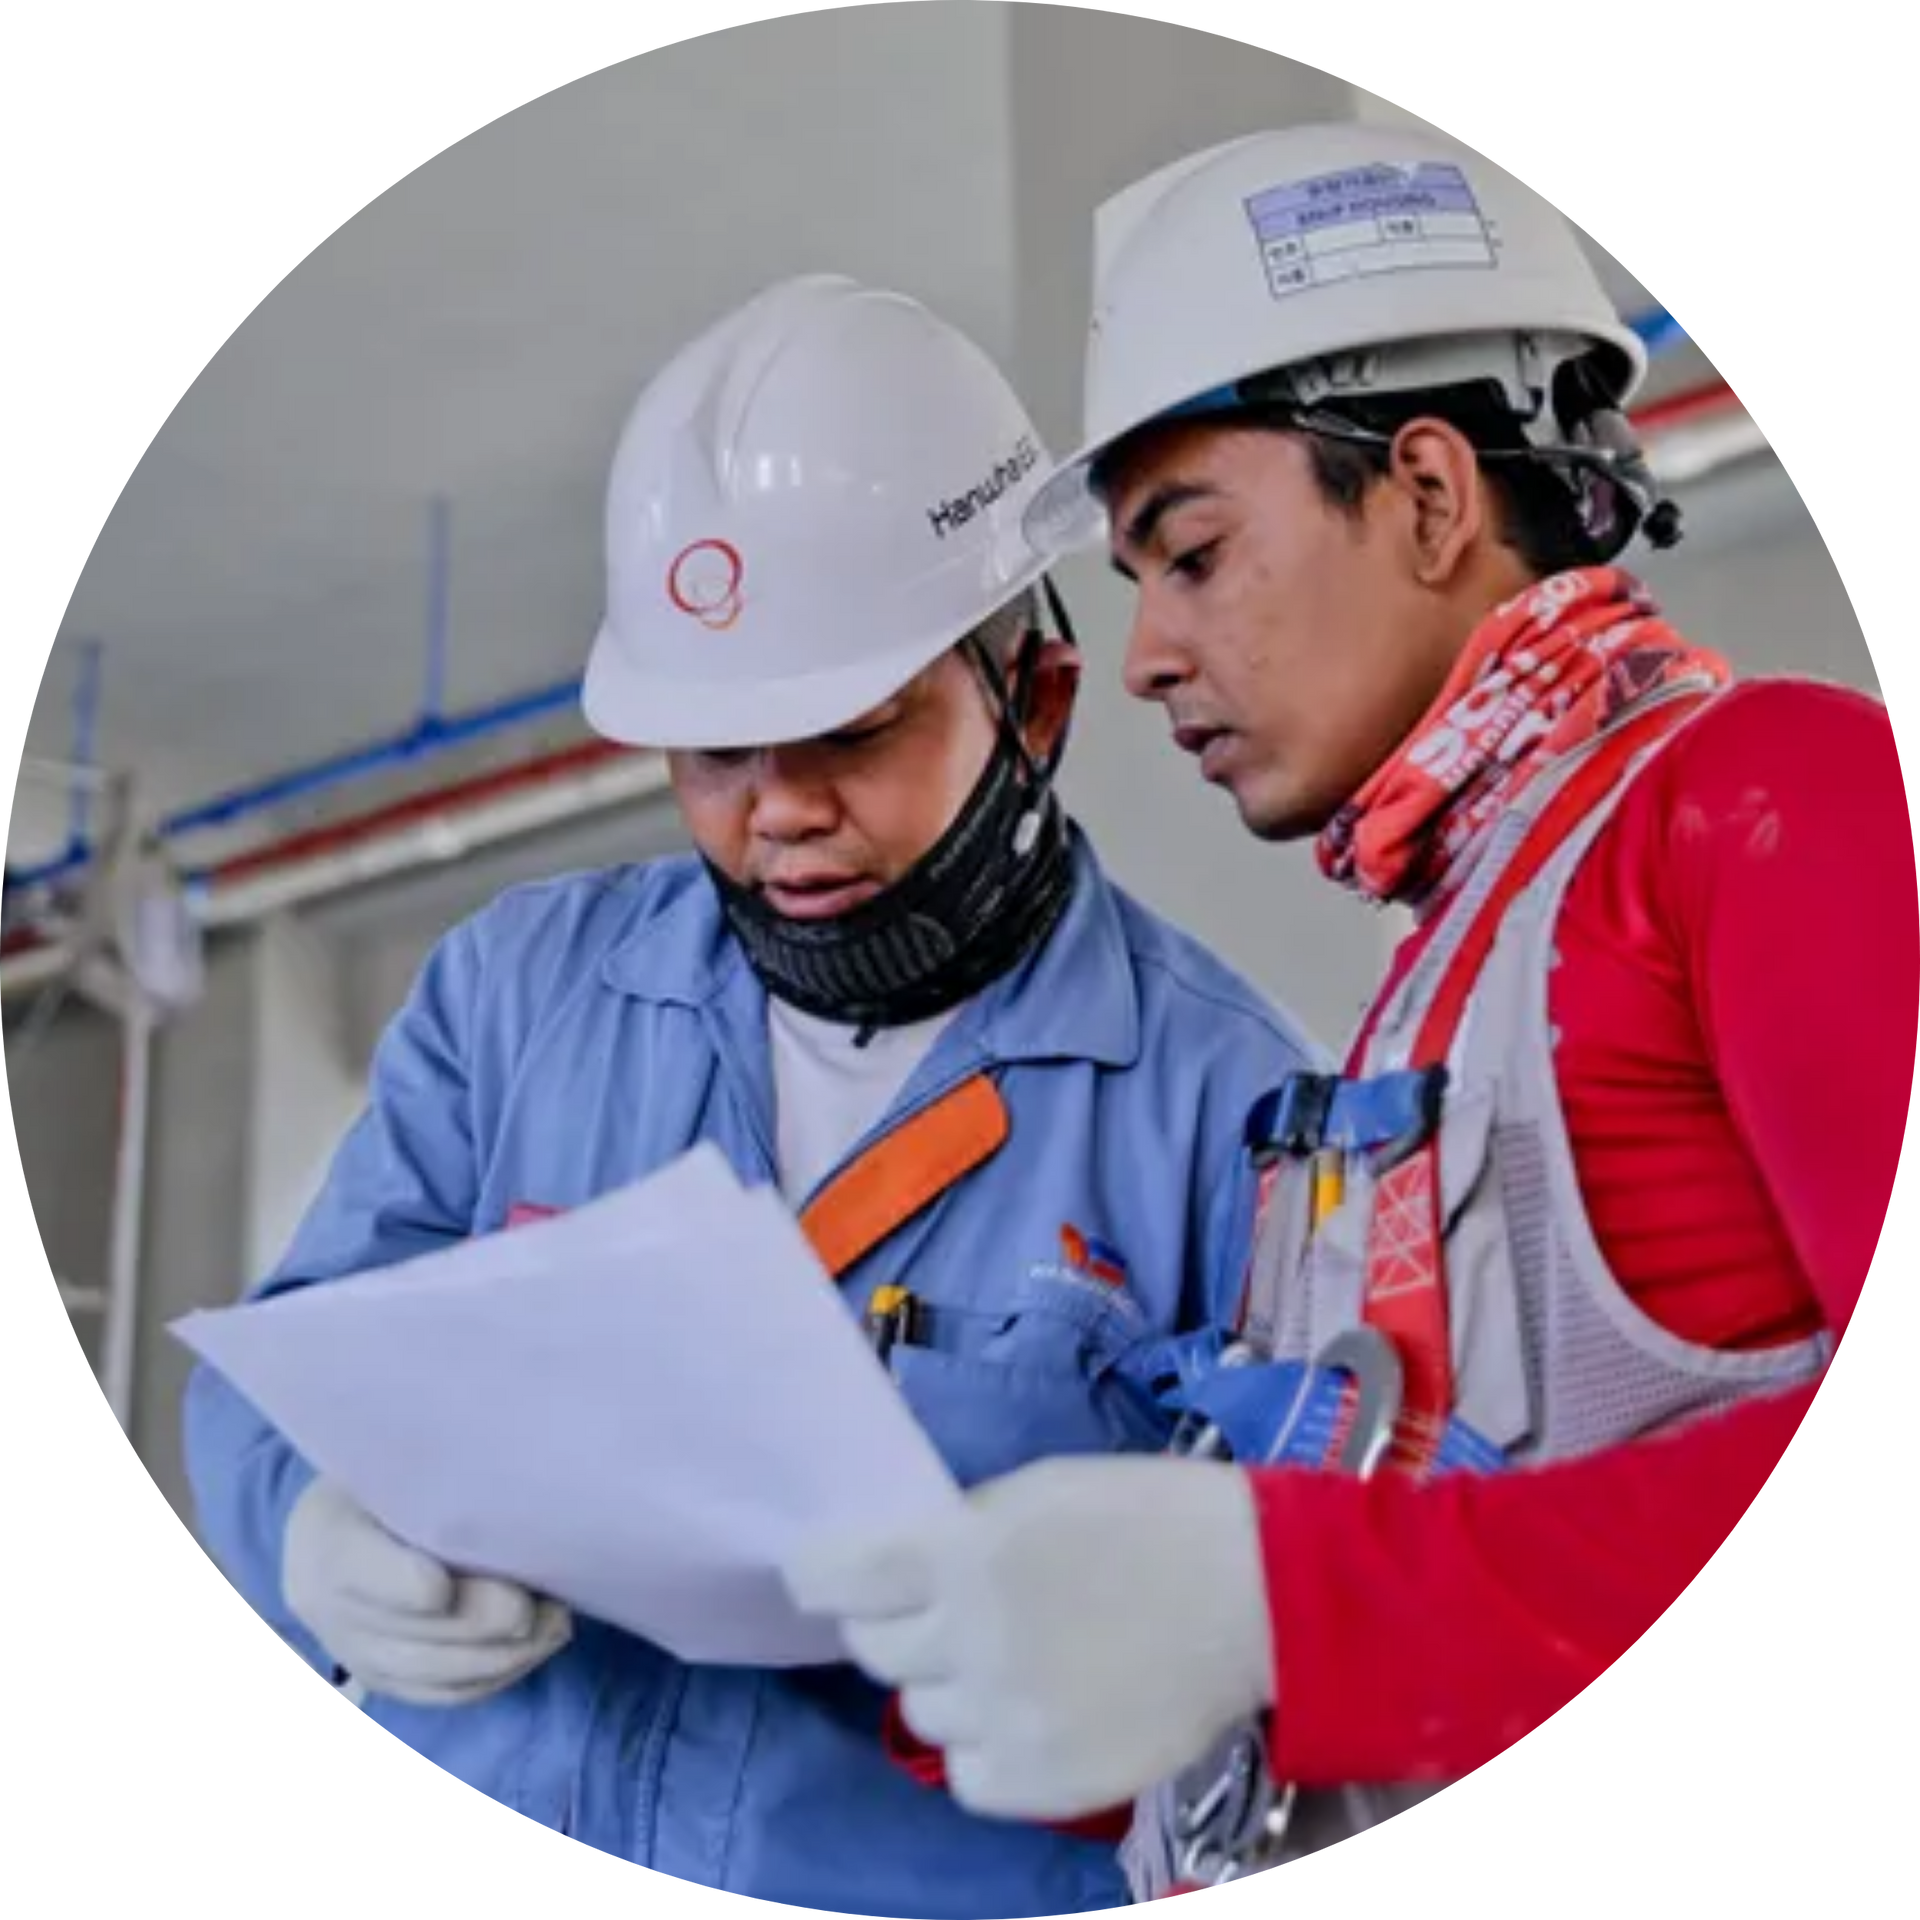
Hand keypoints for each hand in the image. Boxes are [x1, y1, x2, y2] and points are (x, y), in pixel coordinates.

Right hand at [283, 1478, 571, 1705]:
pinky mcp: (385, 1678)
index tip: (442, 1587)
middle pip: (401, 1631)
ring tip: (555, 1626)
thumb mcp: (401, 1456)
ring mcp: (354, 1649)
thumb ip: (438, 1467)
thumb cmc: (393, 1470)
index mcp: (325, 1534)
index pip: (351, 1567)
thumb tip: (506, 1461)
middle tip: (532, 1609)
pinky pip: (441, 1694)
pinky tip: (537, 1647)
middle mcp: (326, 1604)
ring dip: (499, 1656)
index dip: (397, 1584)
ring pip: (428, 1673)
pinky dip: (494, 1676)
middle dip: (475, 1625)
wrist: (347, 1519)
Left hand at [783, 1454, 1274, 1821]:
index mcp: (961, 1552)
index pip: (833, 1577)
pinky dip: (983, 1748)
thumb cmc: (1151, 1517)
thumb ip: (961, 1530)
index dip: (819, 1574)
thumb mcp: (1039, 1490)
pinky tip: (1024, 1713)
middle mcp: (968, 1640)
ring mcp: (1005, 1717)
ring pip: (921, 1713)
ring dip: (944, 1685)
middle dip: (892, 1626)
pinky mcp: (1044, 1780)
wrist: (1257, 1596)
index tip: (824, 1574)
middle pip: (874, 1650)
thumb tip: (899, 1561)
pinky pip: (968, 1774)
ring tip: (1000, 1661)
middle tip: (936, 1611)